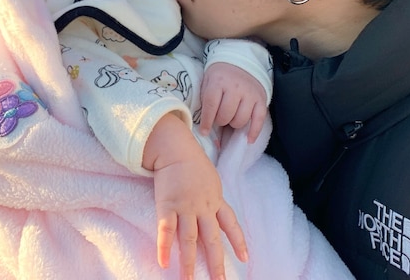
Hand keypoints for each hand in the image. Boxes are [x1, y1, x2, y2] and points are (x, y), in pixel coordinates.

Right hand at [143, 113, 247, 278]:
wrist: (176, 147)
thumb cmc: (192, 162)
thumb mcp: (210, 179)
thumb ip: (212, 197)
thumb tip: (214, 210)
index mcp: (215, 200)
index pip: (230, 223)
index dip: (238, 241)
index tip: (245, 258)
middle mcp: (203, 207)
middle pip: (211, 239)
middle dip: (216, 263)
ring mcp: (185, 207)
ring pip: (189, 240)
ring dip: (189, 263)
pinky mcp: (167, 205)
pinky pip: (166, 230)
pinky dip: (164, 247)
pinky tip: (164, 263)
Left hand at [199, 62, 267, 142]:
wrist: (239, 60)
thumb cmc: (220, 75)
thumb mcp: (207, 81)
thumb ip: (205, 101)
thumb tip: (204, 128)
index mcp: (218, 81)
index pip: (211, 106)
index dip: (206, 121)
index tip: (204, 131)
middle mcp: (235, 87)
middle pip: (226, 115)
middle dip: (220, 121)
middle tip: (219, 118)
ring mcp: (249, 93)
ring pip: (241, 119)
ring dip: (234, 124)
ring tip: (231, 118)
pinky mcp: (261, 98)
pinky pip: (259, 119)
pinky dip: (254, 131)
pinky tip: (248, 139)